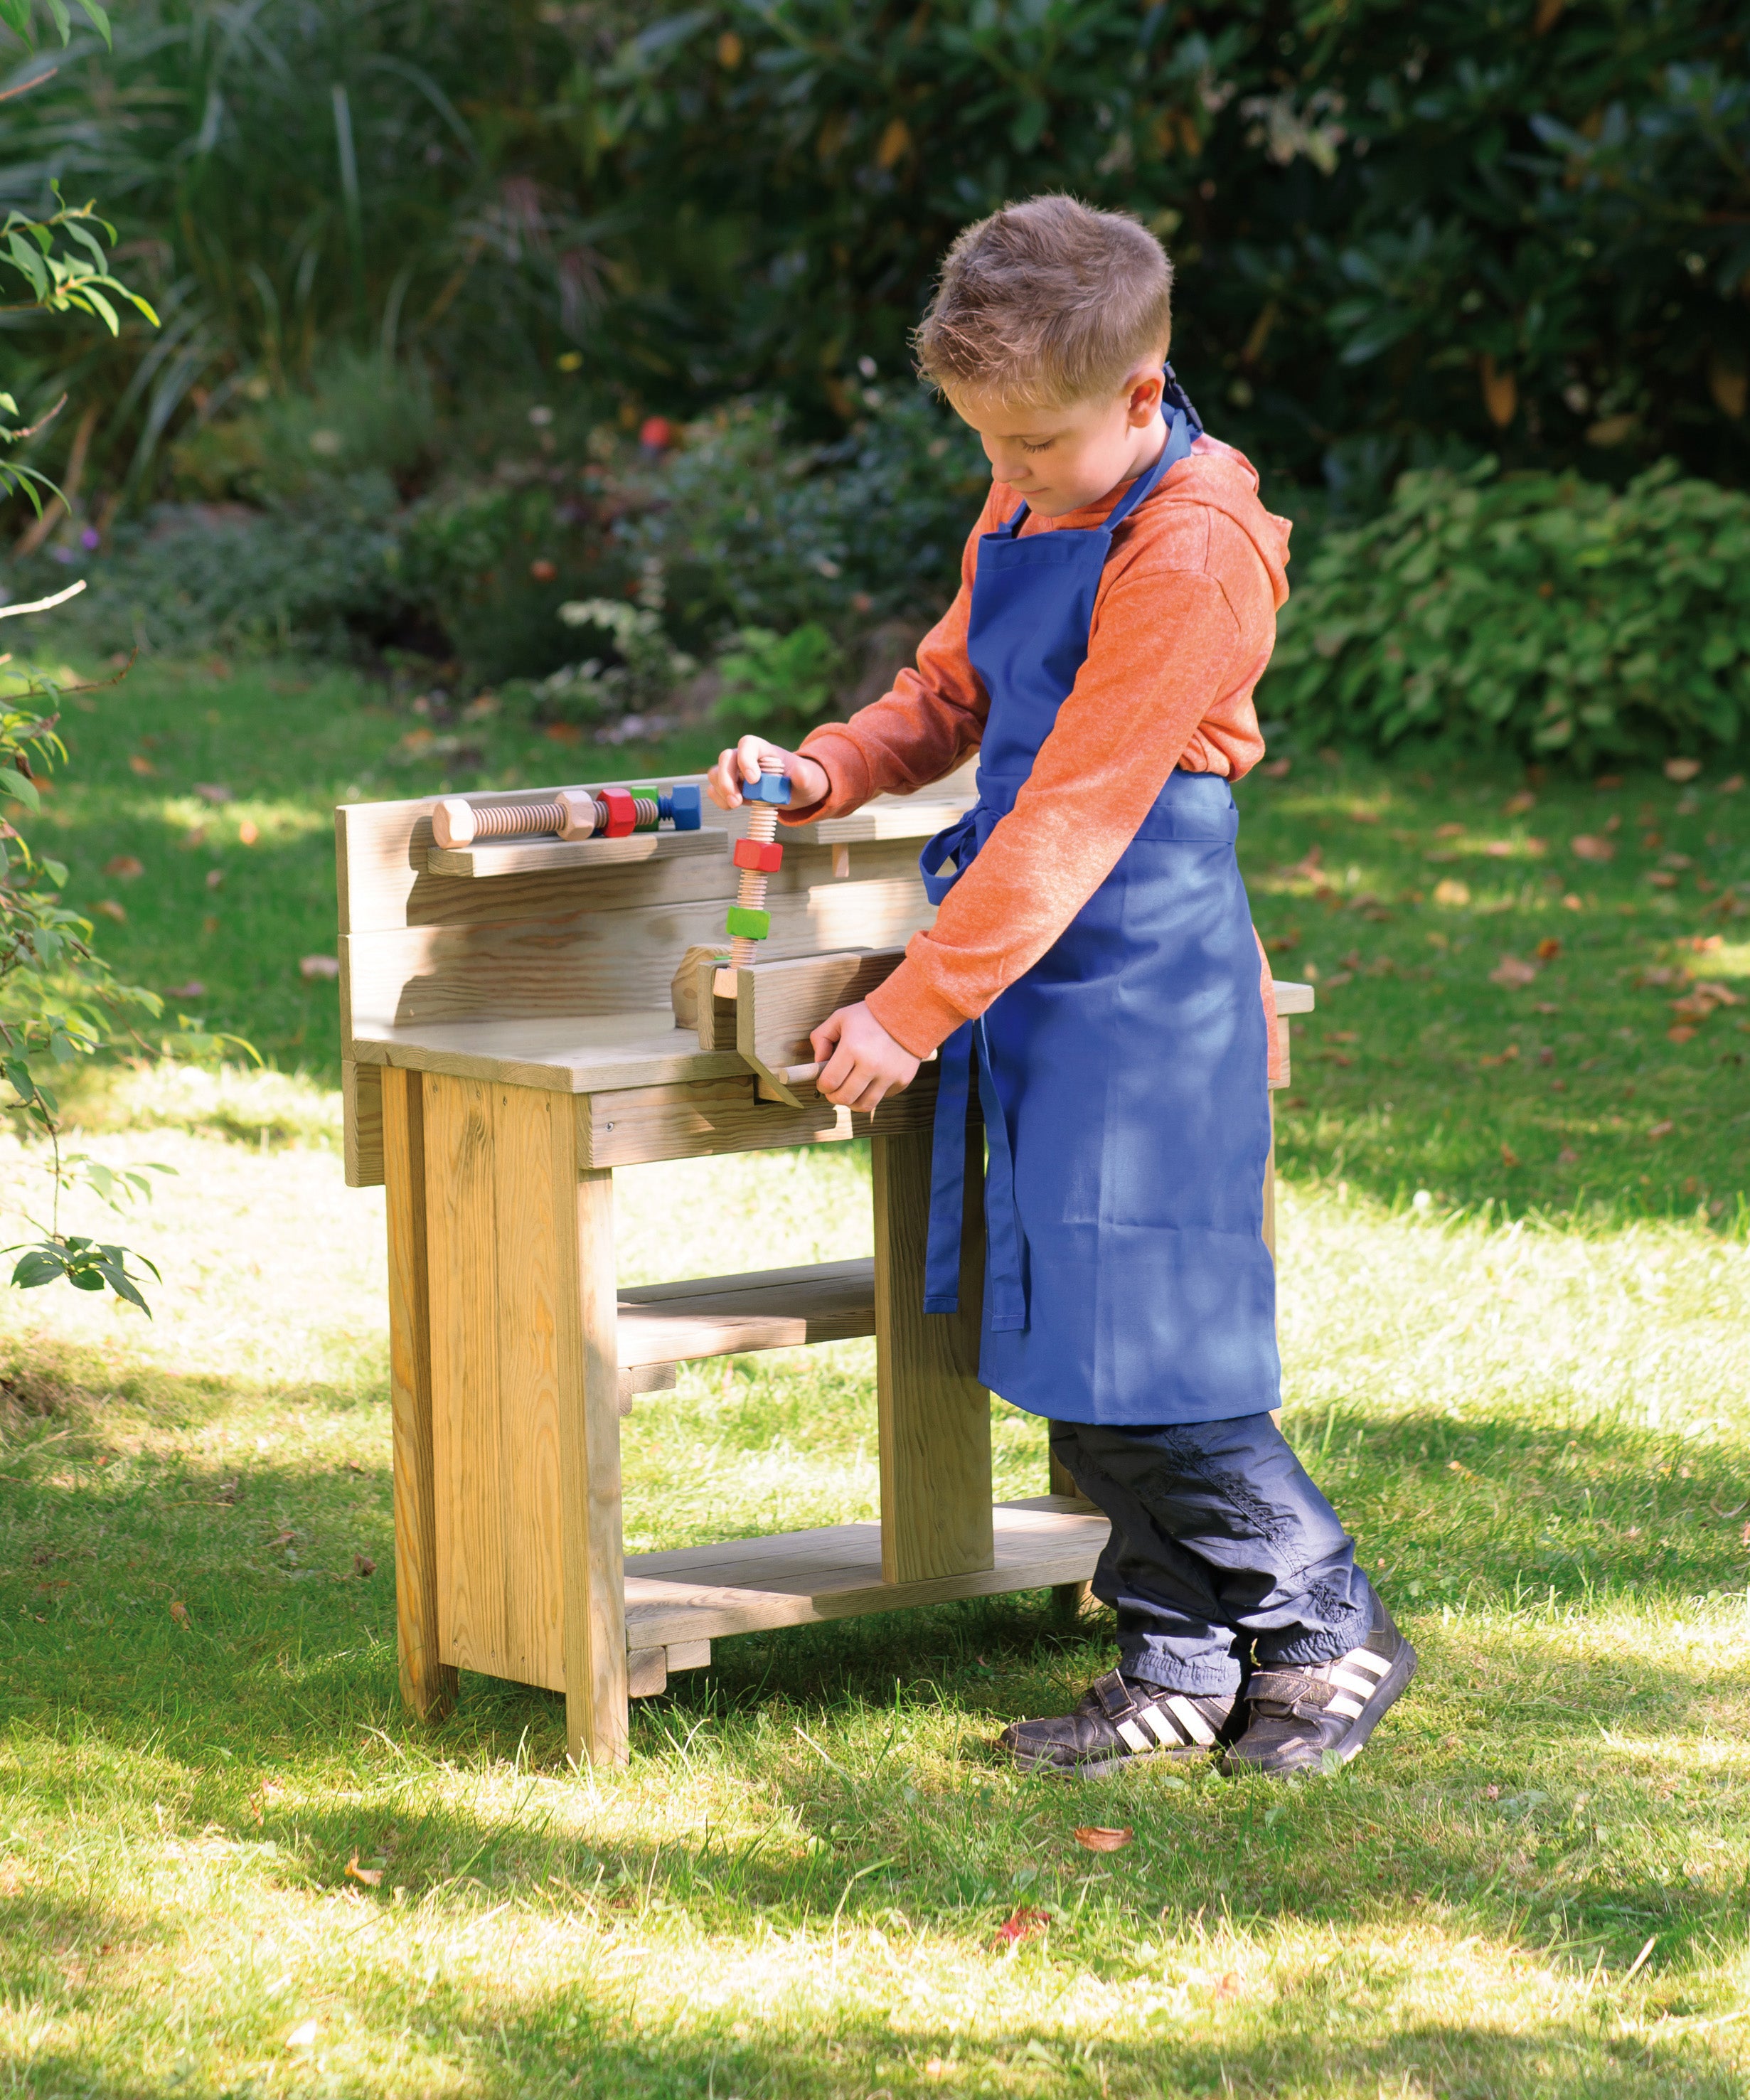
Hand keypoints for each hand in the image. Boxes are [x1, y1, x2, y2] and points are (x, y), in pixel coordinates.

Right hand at [705, 734, 829, 812]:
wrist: (796, 792)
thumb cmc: (802, 781)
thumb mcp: (808, 780)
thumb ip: (805, 777)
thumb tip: (800, 773)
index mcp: (764, 749)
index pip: (747, 744)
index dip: (746, 759)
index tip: (754, 780)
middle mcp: (745, 757)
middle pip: (726, 757)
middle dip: (727, 779)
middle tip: (737, 801)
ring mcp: (736, 772)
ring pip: (716, 772)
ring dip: (721, 790)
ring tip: (735, 805)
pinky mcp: (731, 786)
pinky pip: (715, 788)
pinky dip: (719, 799)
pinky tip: (731, 807)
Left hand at [810, 1000, 919, 1111]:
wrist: (910, 1012)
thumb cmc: (871, 1015)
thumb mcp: (840, 1018)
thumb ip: (821, 1038)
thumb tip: (817, 1064)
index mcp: (852, 1048)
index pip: (829, 1082)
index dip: (822, 1086)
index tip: (824, 1083)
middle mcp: (871, 1065)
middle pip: (845, 1098)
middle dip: (834, 1097)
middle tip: (834, 1090)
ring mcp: (889, 1075)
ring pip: (864, 1105)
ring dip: (853, 1101)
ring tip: (851, 1091)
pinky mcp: (903, 1080)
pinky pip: (882, 1097)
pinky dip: (873, 1093)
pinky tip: (872, 1079)